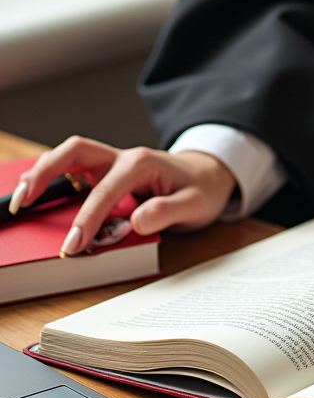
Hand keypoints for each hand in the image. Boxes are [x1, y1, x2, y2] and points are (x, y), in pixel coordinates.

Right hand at [11, 136, 237, 255]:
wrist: (209, 176)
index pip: (106, 191)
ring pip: (69, 155)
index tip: (72, 245)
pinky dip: (52, 178)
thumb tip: (136, 221)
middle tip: (23, 203)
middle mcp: (122, 157)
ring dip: (42, 172)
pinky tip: (38, 195)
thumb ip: (167, 212)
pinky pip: (74, 169)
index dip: (86, 219)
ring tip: (21, 200)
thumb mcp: (195, 205)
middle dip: (46, 173)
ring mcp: (112, 162)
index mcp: (142, 163)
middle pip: (75, 151)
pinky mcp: (106, 172)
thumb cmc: (201, 190)